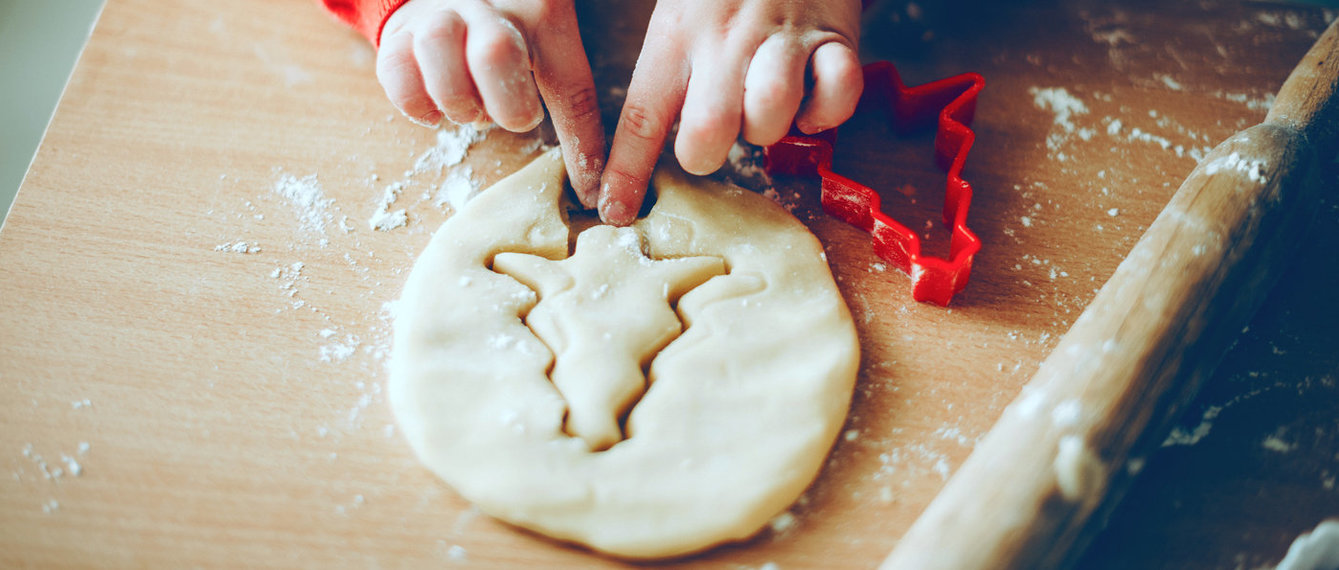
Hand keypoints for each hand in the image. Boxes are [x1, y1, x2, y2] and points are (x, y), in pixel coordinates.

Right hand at [376, 0, 606, 204]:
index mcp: (540, 13)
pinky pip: (398, 73)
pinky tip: (435, 106)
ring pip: (438, 49)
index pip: (570, 85)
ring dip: (456, 100)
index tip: (587, 190)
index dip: (580, 143)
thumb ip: (568, 101)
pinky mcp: (397, 33)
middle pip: (496, 52)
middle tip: (509, 117)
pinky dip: (417, 104)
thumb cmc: (503, 38)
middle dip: (505, 105)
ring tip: (468, 109)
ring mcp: (437, 13)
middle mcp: (487, 3)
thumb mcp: (543, 52)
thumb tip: (593, 184)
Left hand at [597, 0, 863, 224]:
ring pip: (772, 112)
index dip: (626, 170)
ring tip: (764, 108)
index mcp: (677, 34)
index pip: (642, 113)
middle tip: (714, 137)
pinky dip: (827, 112)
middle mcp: (726, 39)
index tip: (614, 209)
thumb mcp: (678, 12)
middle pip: (708, 128)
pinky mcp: (836, 39)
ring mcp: (784, 39)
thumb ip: (662, 72)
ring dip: (768, 129)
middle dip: (708, 152)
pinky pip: (838, 94)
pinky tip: (812, 99)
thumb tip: (633, 144)